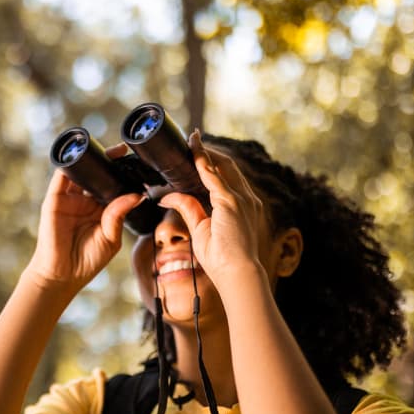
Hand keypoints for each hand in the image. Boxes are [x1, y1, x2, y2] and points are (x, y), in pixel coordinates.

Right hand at [24, 144, 143, 293]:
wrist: (62, 275)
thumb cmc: (87, 261)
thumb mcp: (111, 237)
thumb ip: (119, 214)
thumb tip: (137, 195)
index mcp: (101, 209)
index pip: (113, 185)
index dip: (123, 173)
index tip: (138, 162)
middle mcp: (85, 201)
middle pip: (97, 174)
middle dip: (109, 161)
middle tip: (123, 150)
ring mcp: (70, 198)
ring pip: (81, 171)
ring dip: (91, 158)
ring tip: (107, 151)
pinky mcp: (55, 199)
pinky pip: (62, 176)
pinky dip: (70, 163)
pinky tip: (80, 154)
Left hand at [157, 130, 265, 285]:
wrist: (237, 273)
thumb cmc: (222, 258)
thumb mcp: (200, 228)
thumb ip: (188, 208)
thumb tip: (167, 196)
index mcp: (241, 205)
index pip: (226, 176)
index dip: (212, 162)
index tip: (198, 152)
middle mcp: (245, 198)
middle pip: (227, 166)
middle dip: (209, 152)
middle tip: (192, 140)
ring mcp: (241, 198)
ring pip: (222, 166)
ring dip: (206, 152)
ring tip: (192, 141)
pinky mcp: (231, 202)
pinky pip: (214, 176)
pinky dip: (203, 161)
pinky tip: (193, 151)